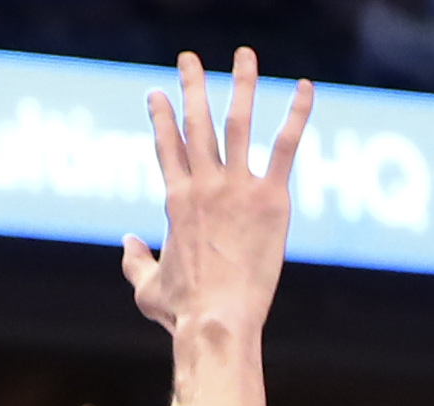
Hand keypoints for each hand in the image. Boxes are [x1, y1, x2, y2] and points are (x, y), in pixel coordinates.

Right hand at [123, 49, 313, 335]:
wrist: (216, 321)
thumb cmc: (182, 313)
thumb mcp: (147, 288)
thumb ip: (134, 261)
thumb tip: (128, 243)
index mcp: (175, 200)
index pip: (165, 145)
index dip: (160, 117)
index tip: (157, 94)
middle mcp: (203, 185)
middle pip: (195, 122)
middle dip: (191, 86)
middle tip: (189, 59)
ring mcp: (237, 188)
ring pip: (237, 122)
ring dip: (241, 84)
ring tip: (244, 55)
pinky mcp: (271, 199)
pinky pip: (285, 147)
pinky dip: (296, 114)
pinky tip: (304, 87)